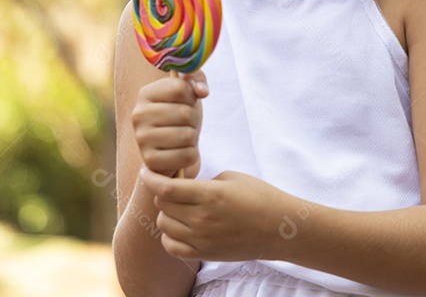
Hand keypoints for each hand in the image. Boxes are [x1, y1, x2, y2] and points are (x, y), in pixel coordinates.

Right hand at [131, 71, 208, 177]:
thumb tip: (202, 91)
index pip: (179, 88)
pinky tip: (180, 152)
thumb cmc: (181, 115)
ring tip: (182, 137)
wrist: (171, 148)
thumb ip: (197, 79)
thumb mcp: (189, 91)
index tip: (185, 103)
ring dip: (193, 137)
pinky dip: (192, 155)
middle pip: (185, 113)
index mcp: (145, 94)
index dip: (191, 96)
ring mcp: (142, 139)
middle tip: (185, 124)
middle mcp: (138, 115)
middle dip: (193, 120)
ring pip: (187, 135)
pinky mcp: (150, 161)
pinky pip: (187, 156)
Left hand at [139, 168, 294, 261]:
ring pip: (164, 225)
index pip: (166, 188)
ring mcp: (203, 240)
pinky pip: (172, 247)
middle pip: (162, 205)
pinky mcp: (205, 254)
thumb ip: (201, 182)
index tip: (147, 172)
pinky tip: (180, 226)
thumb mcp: (230, 178)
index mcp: (210, 195)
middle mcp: (203, 219)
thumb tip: (180, 185)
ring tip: (180, 207)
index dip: (151, 178)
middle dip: (163, 193)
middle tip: (173, 187)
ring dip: (167, 213)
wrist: (279, 228)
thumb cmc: (258, 196)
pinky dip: (170, 235)